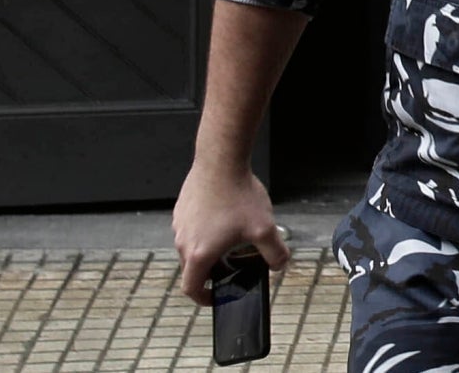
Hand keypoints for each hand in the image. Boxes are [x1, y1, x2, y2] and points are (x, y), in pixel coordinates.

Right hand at [171, 160, 291, 304]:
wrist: (221, 159)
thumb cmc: (238, 194)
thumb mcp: (265, 230)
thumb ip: (276, 255)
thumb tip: (278, 265)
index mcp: (199, 254)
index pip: (191, 289)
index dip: (203, 299)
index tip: (215, 296)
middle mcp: (183, 241)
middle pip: (191, 269)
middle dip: (210, 273)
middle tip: (230, 267)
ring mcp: (179, 223)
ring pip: (189, 247)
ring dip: (206, 250)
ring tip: (230, 238)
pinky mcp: (181, 208)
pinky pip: (189, 229)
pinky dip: (202, 232)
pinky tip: (223, 217)